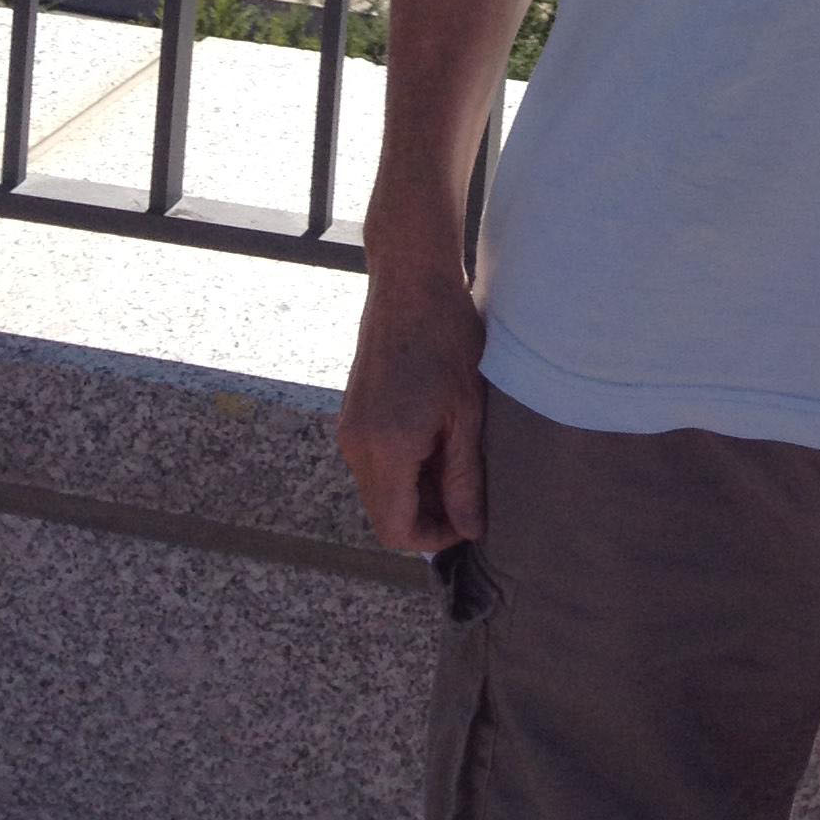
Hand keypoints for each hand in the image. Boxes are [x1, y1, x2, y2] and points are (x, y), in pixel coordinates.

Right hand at [338, 264, 488, 552]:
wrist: (411, 281)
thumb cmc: (447, 338)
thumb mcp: (467, 413)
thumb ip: (464, 477)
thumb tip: (470, 529)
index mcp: (385, 450)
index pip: (396, 530)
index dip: (434, 537)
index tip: (469, 518)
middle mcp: (357, 446)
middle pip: (385, 514)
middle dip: (427, 514)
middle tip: (469, 489)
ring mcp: (350, 428)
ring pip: (380, 489)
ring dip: (416, 488)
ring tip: (458, 455)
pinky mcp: (353, 413)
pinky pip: (374, 461)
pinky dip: (403, 465)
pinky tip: (437, 434)